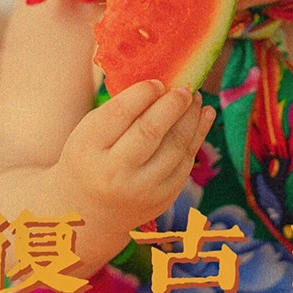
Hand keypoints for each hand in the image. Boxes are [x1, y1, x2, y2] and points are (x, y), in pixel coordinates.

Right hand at [53, 79, 214, 235]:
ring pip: (174, 147)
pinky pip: (185, 163)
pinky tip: (204, 116)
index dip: (144, 93)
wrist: (88, 210)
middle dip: (173, 104)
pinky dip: (197, 136)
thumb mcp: (88, 132)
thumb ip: (118, 110)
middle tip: (185, 88)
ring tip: (196, 98)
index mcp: (87, 148)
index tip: (158, 82)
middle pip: (150, 130)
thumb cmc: (89, 158)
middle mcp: (114, 172)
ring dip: (191, 118)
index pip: (121, 113)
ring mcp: (140, 190)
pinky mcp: (162, 199)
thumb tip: (161, 84)